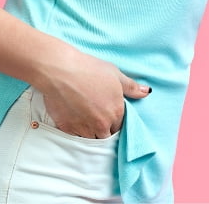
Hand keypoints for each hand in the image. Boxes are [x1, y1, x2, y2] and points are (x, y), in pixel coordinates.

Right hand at [35, 50, 152, 138]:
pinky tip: (74, 121)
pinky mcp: (66, 128)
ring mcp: (83, 128)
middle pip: (106, 136)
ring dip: (91, 133)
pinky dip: (76, 132)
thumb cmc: (89, 69)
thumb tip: (147, 92)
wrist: (61, 71)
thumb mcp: (115, 75)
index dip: (115, 122)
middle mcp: (101, 124)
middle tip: (98, 119)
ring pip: (91, 139)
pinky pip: (75, 137)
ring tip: (86, 121)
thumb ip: (132, 87)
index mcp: (116, 112)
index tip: (110, 116)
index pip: (120, 127)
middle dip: (104, 130)